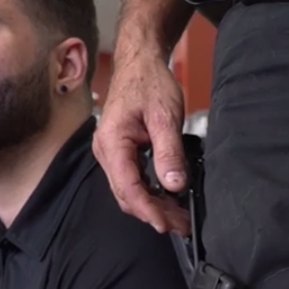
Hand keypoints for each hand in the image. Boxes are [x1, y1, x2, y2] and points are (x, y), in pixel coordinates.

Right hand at [92, 50, 190, 235]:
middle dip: (153, 212)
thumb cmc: (150, 83)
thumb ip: (169, 152)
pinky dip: (150, 192)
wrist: (141, 63)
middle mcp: (106, 151)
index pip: (127, 187)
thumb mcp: (165, 116)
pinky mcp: (121, 152)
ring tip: (179, 216)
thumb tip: (174, 184)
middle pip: (127, 194)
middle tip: (181, 225)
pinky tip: (169, 198)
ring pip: (129, 190)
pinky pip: (132, 179)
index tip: (166, 224)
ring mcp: (111, 152)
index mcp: (112, 142)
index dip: (147, 209)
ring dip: (153, 205)